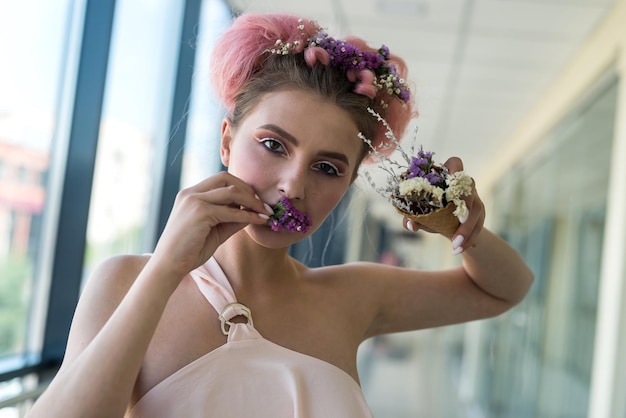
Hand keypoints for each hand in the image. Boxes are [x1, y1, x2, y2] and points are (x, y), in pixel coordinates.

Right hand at [151, 172, 272, 277]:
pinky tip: (260, 220)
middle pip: (227, 179)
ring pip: (232, 191)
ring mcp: (194, 200)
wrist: (169, 266)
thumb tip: (254, 213)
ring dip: (253, 201)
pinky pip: (232, 211)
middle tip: (263, 205)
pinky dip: (249, 215)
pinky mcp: (200, 212)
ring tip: (265, 212)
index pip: (221, 180)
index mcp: (191, 194)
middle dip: (249, 190)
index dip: (241, 187)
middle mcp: (191, 193)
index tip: (256, 200)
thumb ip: (232, 219)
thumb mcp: (216, 231)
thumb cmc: (190, 251)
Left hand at [402, 156, 484, 253]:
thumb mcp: (418, 212)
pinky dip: (468, 238)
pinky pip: (478, 225)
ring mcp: (474, 197)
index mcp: (447, 175)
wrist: (444, 222)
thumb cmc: (428, 210)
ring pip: (477, 209)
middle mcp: (463, 183)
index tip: (452, 179)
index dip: (455, 168)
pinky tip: (458, 249)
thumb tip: (410, 224)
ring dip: (467, 229)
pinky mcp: (479, 212)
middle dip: (465, 205)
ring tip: (455, 245)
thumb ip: (410, 216)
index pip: (455, 163)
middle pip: (469, 189)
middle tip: (459, 222)